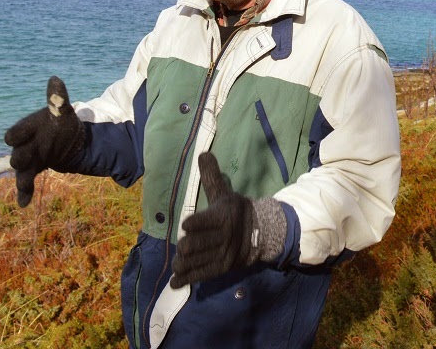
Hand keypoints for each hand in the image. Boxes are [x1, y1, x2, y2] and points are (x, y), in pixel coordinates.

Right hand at [3, 76, 85, 206]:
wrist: (66, 140)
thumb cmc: (60, 123)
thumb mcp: (62, 112)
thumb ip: (57, 99)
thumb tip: (55, 79)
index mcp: (27, 129)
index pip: (15, 133)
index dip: (15, 135)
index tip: (13, 137)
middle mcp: (23, 145)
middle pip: (16, 154)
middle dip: (20, 156)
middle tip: (24, 159)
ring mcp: (27, 159)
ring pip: (20, 170)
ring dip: (22, 177)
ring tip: (23, 183)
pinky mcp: (32, 172)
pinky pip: (25, 184)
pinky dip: (23, 193)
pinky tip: (23, 204)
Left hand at [169, 152, 284, 287]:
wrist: (259, 233)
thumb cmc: (236, 211)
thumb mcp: (224, 193)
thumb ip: (211, 177)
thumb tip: (203, 153)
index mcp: (223, 216)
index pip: (207, 221)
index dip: (195, 224)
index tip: (186, 225)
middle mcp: (223, 236)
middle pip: (199, 244)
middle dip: (187, 246)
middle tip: (182, 245)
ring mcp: (222, 254)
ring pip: (198, 260)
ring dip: (184, 263)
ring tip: (177, 263)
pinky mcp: (221, 268)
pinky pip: (201, 274)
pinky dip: (187, 279)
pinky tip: (175, 282)